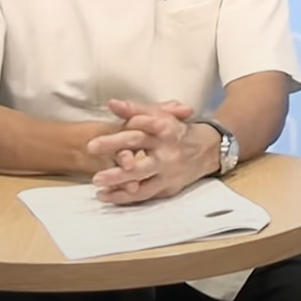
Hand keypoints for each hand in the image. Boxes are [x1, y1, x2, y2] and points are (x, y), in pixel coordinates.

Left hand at [86, 99, 207, 204]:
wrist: (209, 151)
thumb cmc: (177, 131)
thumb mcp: (162, 116)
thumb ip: (136, 110)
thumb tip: (111, 104)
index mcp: (166, 127)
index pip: (145, 120)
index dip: (129, 117)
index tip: (110, 112)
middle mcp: (167, 148)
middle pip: (139, 145)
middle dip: (115, 146)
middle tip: (90, 147)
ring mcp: (167, 170)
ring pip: (141, 175)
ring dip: (117, 178)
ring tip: (96, 179)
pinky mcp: (167, 186)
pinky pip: (143, 193)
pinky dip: (123, 196)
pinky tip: (104, 195)